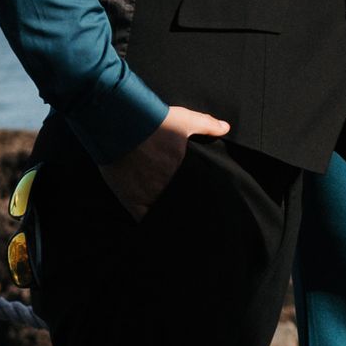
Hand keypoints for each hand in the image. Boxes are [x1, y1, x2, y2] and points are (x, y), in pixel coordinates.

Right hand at [99, 106, 228, 219]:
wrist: (120, 123)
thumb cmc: (151, 120)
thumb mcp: (184, 118)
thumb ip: (206, 124)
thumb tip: (225, 128)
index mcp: (182, 169)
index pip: (194, 190)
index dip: (198, 195)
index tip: (201, 198)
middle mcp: (167, 185)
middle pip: (180, 201)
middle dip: (184, 204)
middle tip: (188, 208)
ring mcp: (149, 194)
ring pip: (164, 212)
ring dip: (168, 214)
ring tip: (173, 218)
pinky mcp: (130, 198)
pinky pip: (142, 219)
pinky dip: (148, 222)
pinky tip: (154, 226)